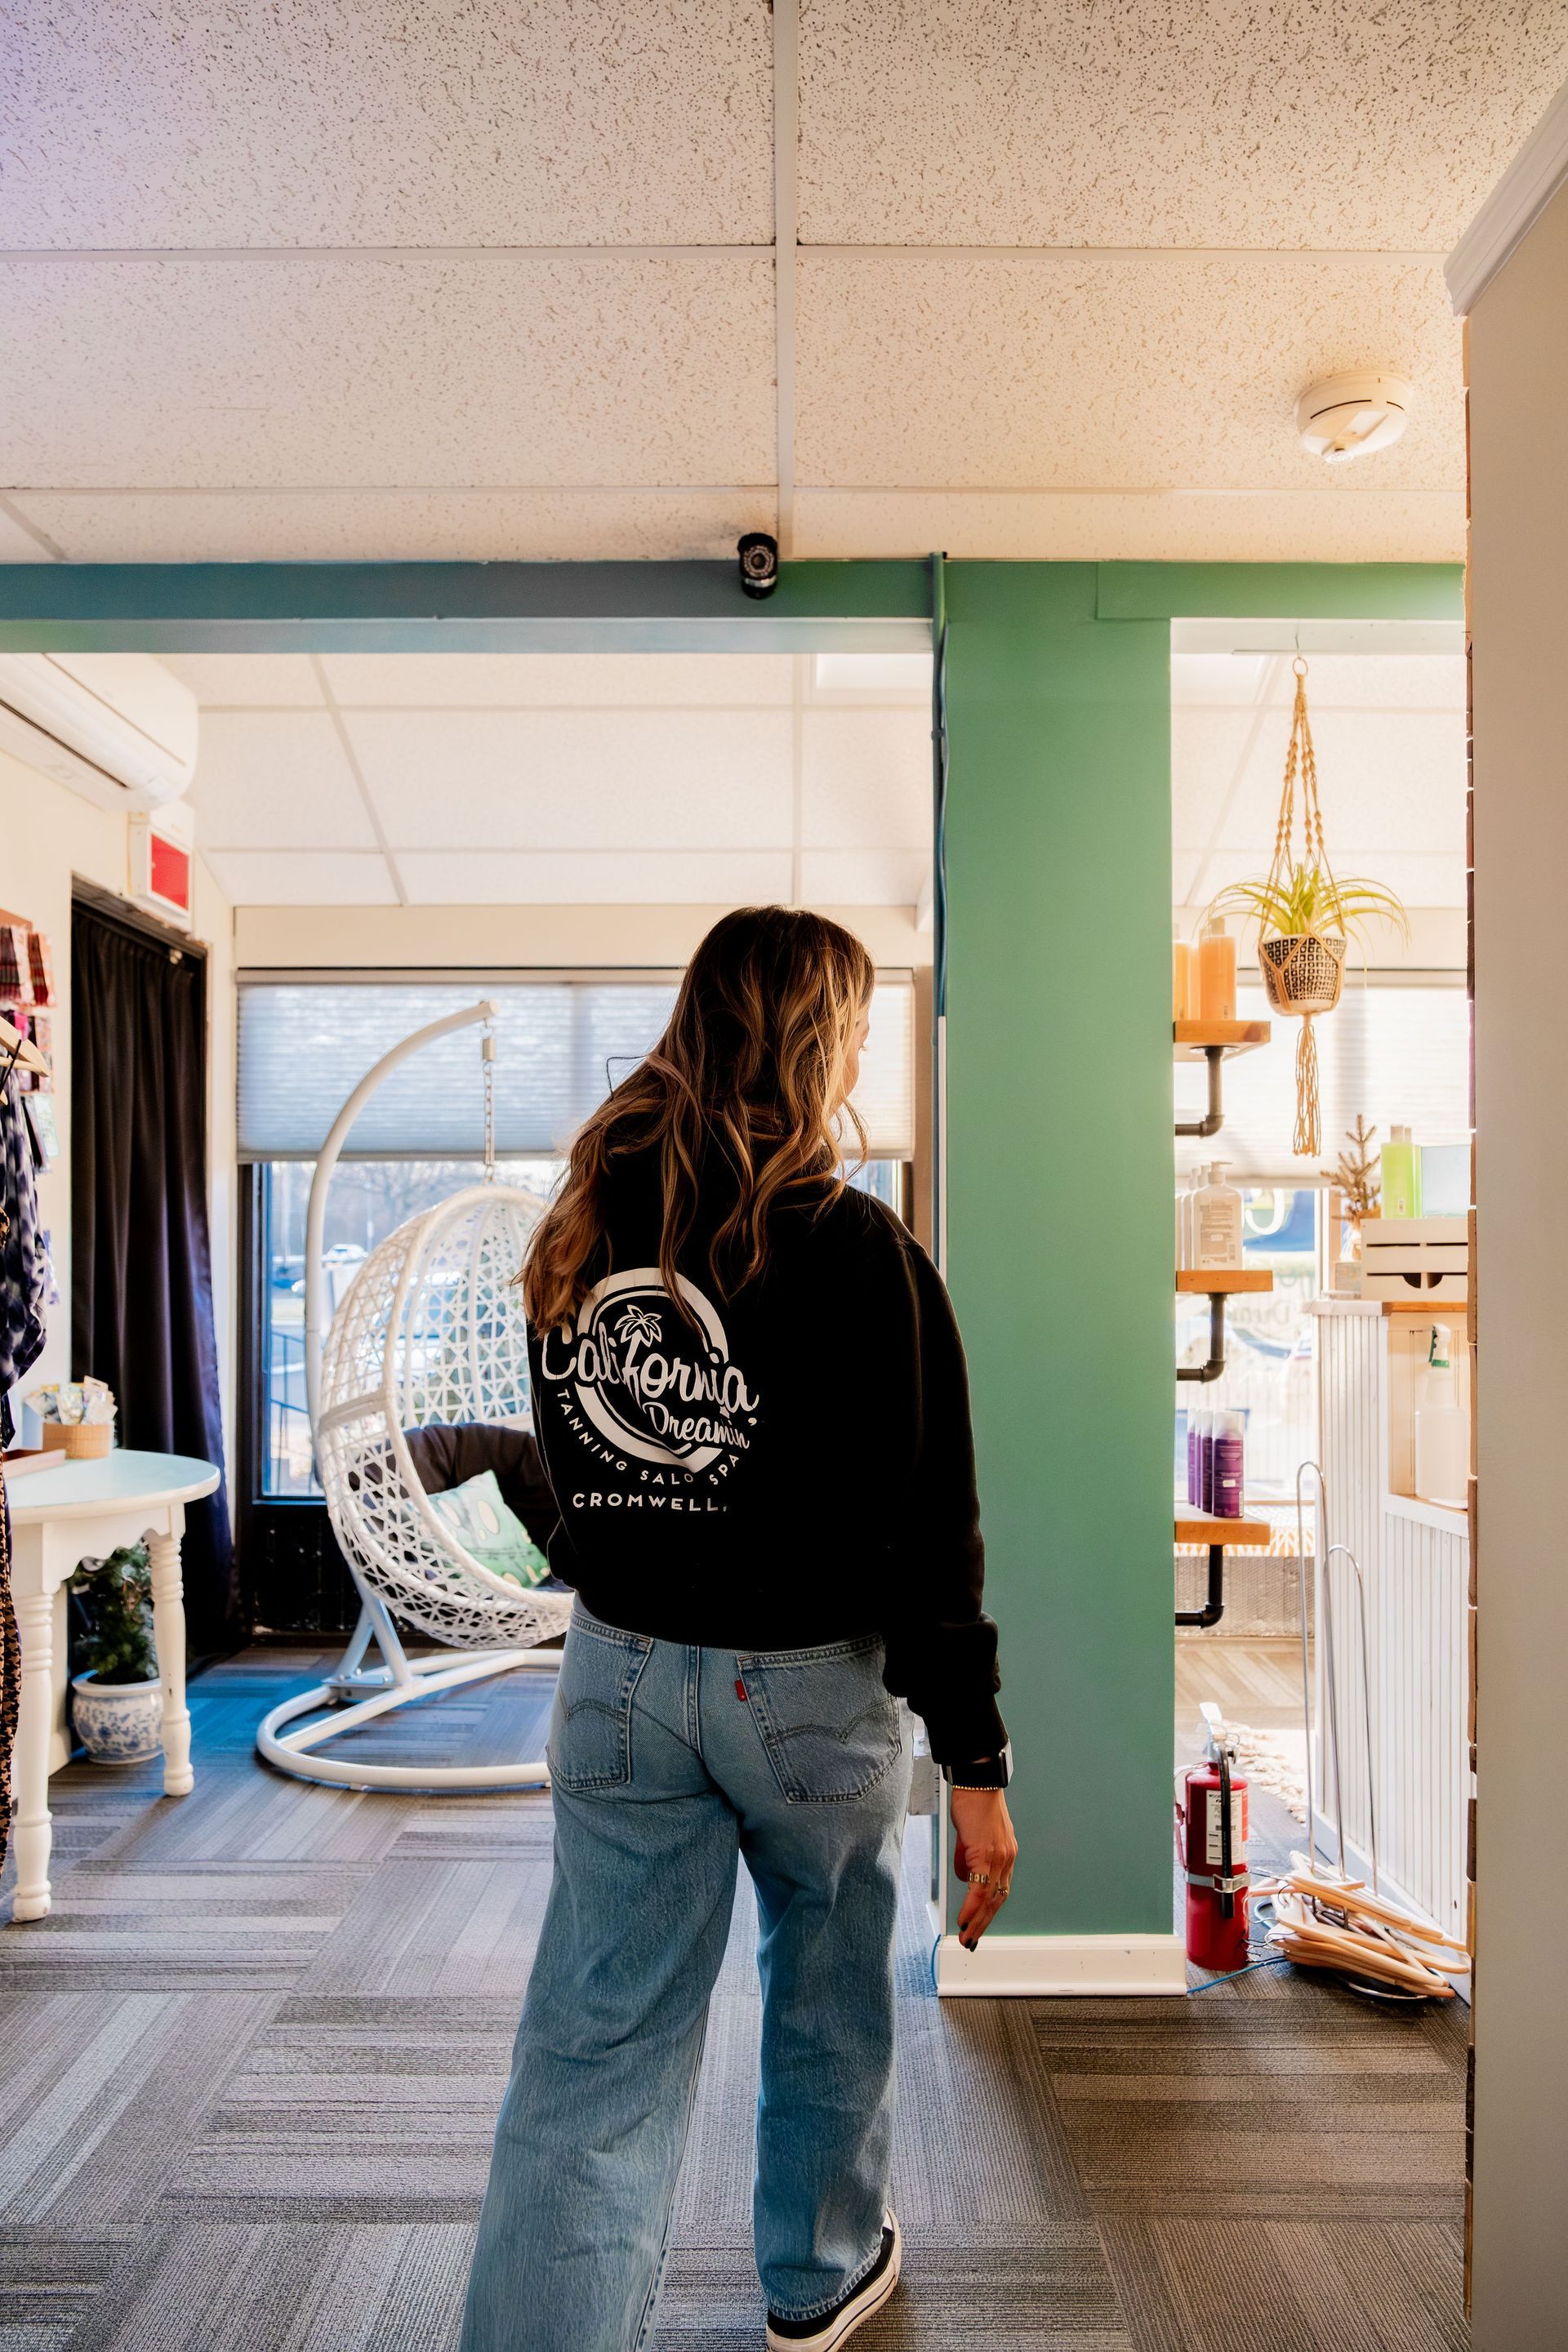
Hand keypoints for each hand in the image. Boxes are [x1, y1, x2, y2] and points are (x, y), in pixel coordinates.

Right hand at [951, 1787, 1017, 1950]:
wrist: (977, 1783)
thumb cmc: (974, 1804)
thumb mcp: (972, 1837)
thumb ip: (970, 1859)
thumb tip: (966, 1879)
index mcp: (1006, 1856)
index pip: (1000, 1891)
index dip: (990, 1911)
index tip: (979, 1925)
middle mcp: (1007, 1859)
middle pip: (997, 1900)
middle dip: (983, 1924)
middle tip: (972, 1941)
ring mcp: (999, 1858)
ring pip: (990, 1899)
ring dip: (977, 1922)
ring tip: (967, 1937)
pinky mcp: (986, 1854)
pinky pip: (979, 1889)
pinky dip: (971, 1908)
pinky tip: (963, 1920)